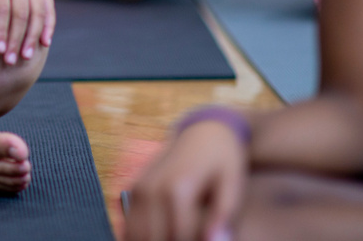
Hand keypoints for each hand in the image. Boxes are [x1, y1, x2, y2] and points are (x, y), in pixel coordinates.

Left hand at [0, 0, 55, 64]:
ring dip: (33, 36)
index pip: (2, 7)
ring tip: (26, 57)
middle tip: (11, 60)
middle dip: (17, 38)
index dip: (0, 29)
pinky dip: (48, 25)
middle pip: (22, 12)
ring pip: (38, 12)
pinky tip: (44, 42)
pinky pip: (49, 7)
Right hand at [126, 120, 248, 240]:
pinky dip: (141, 235)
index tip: (207, 238)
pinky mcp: (134, 190)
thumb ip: (223, 216)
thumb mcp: (232, 185)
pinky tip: (160, 234)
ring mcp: (139, 189)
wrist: (203, 133)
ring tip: (175, 234)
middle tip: (191, 235)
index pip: (180, 237)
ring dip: (153, 239)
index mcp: (177, 189)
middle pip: (155, 237)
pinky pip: (130, 225)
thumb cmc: (223, 162)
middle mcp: (152, 189)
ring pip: (137, 234)